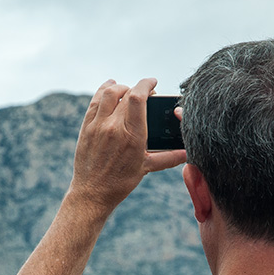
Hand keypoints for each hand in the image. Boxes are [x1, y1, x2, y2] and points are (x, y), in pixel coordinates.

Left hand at [70, 78, 186, 211]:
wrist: (92, 193)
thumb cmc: (120, 182)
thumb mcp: (146, 168)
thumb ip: (168, 158)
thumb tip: (187, 154)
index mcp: (132, 135)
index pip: (138, 97)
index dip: (147, 84)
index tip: (153, 82)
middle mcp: (114, 127)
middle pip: (126, 93)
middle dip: (137, 89)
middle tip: (144, 95)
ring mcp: (97, 126)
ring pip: (108, 93)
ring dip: (120, 87)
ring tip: (127, 89)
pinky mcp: (86, 128)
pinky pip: (94, 102)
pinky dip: (103, 91)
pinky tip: (109, 88)